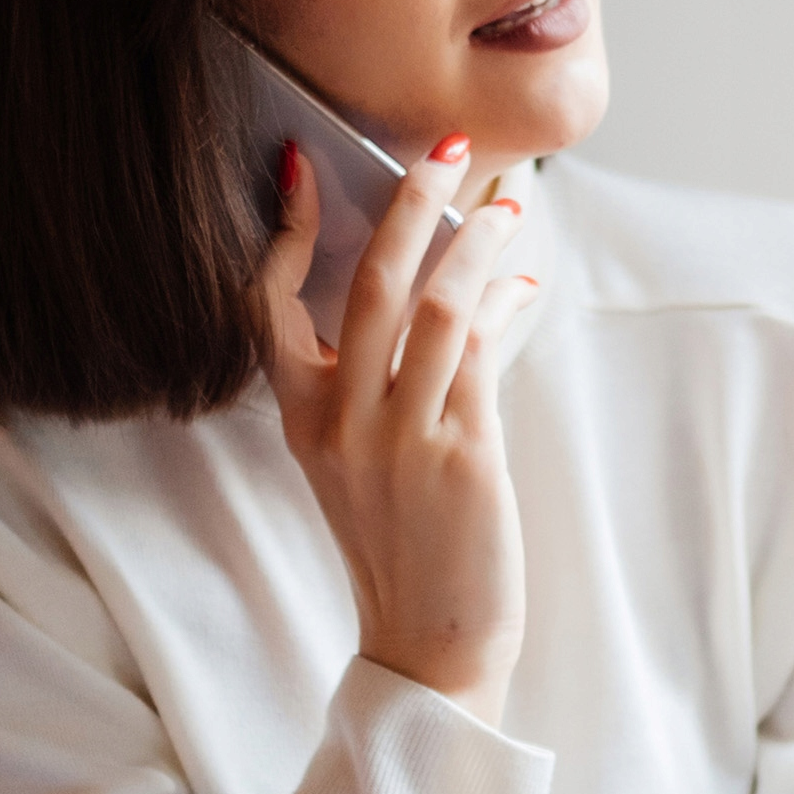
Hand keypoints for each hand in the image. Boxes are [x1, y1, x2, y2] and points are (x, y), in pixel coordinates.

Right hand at [261, 135, 539, 727]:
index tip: (303, 163)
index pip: (267, 302)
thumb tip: (464, 295)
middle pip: (366, 280)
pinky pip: (478, 355)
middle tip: (450, 148)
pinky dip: (504, 306)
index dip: (284, 227)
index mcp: (300, 420)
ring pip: (432, 305)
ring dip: (476, 242)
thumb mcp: (369, 465)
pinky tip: (526, 284)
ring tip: (511, 204)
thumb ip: (392, 386)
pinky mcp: (458, 458)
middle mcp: (337, 423)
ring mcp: (395, 439)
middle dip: (410, 201)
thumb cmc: (411, 550)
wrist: (431, 646)